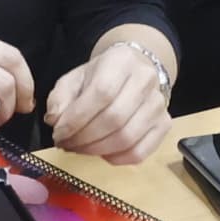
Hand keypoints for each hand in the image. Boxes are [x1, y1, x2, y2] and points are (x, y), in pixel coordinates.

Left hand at [44, 34, 175, 164]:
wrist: (133, 71)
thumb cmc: (101, 77)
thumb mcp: (75, 79)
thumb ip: (60, 98)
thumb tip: (55, 120)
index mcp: (121, 61)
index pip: (101, 93)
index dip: (76, 118)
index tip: (58, 132)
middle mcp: (146, 80)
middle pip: (114, 118)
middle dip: (84, 138)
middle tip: (66, 144)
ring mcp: (158, 104)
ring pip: (127, 138)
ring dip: (96, 150)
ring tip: (79, 148)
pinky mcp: (164, 124)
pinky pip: (140, 152)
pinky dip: (116, 159)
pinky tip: (101, 153)